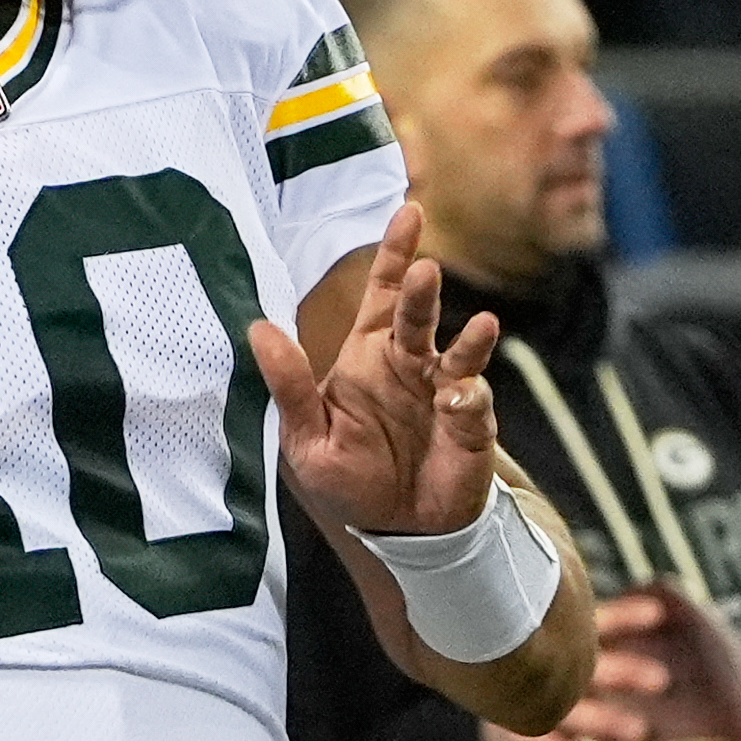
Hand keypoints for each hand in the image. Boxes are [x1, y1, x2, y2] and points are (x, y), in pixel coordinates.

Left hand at [253, 203, 499, 536]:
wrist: (399, 528)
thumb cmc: (352, 478)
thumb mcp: (307, 438)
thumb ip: (290, 385)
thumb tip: (259, 328)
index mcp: (369, 357)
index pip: (383, 295)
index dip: (395, 254)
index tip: (408, 212)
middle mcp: (411, 364)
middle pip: (419, 314)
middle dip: (423, 291)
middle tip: (424, 269)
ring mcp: (445, 391)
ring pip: (459, 352)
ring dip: (468, 339)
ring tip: (481, 324)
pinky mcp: (472, 424)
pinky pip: (473, 402)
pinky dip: (468, 399)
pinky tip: (456, 402)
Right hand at [482, 589, 669, 740]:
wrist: (493, 698)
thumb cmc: (547, 663)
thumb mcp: (565, 637)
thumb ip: (603, 628)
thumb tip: (664, 608)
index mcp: (562, 638)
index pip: (597, 621)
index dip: (626, 616)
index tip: (658, 614)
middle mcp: (546, 665)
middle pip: (588, 665)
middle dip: (624, 672)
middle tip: (662, 679)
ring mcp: (531, 701)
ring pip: (571, 709)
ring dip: (605, 721)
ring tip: (641, 732)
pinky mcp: (522, 734)